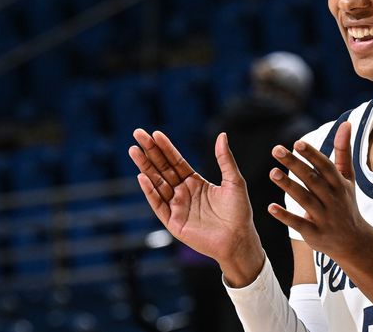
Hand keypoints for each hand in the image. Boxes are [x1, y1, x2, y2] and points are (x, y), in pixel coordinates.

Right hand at [130, 129, 263, 284]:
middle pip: (162, 169)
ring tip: (134, 151)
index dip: (166, 148)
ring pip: (157, 183)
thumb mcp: (234, 181)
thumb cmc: (239, 212)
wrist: (239, 239)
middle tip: (138, 134)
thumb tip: (222, 134)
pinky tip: (142, 177)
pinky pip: (158, 204)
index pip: (176, 161)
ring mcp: (176, 207)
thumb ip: (225, 159)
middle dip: (150, 152)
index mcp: (195, 182)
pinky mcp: (173, 222)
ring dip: (145, 167)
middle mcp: (183, 193)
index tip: (155, 133)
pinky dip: (150, 191)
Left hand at [266, 122, 372, 261]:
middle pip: (312, 180)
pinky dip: (285, 216)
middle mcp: (333, 199)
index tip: (297, 143)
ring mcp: (324, 217)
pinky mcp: (314, 234)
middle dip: (295, 165)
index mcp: (340, 184)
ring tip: (272, 173)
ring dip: (288, 186)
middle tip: (276, 150)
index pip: (325, 166)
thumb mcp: (348, 178)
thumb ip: (343, 151)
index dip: (312, 155)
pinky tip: (270, 208)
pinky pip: (298, 224)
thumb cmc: (347, 204)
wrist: (354, 242)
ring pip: (304, 200)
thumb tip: (346, 123)